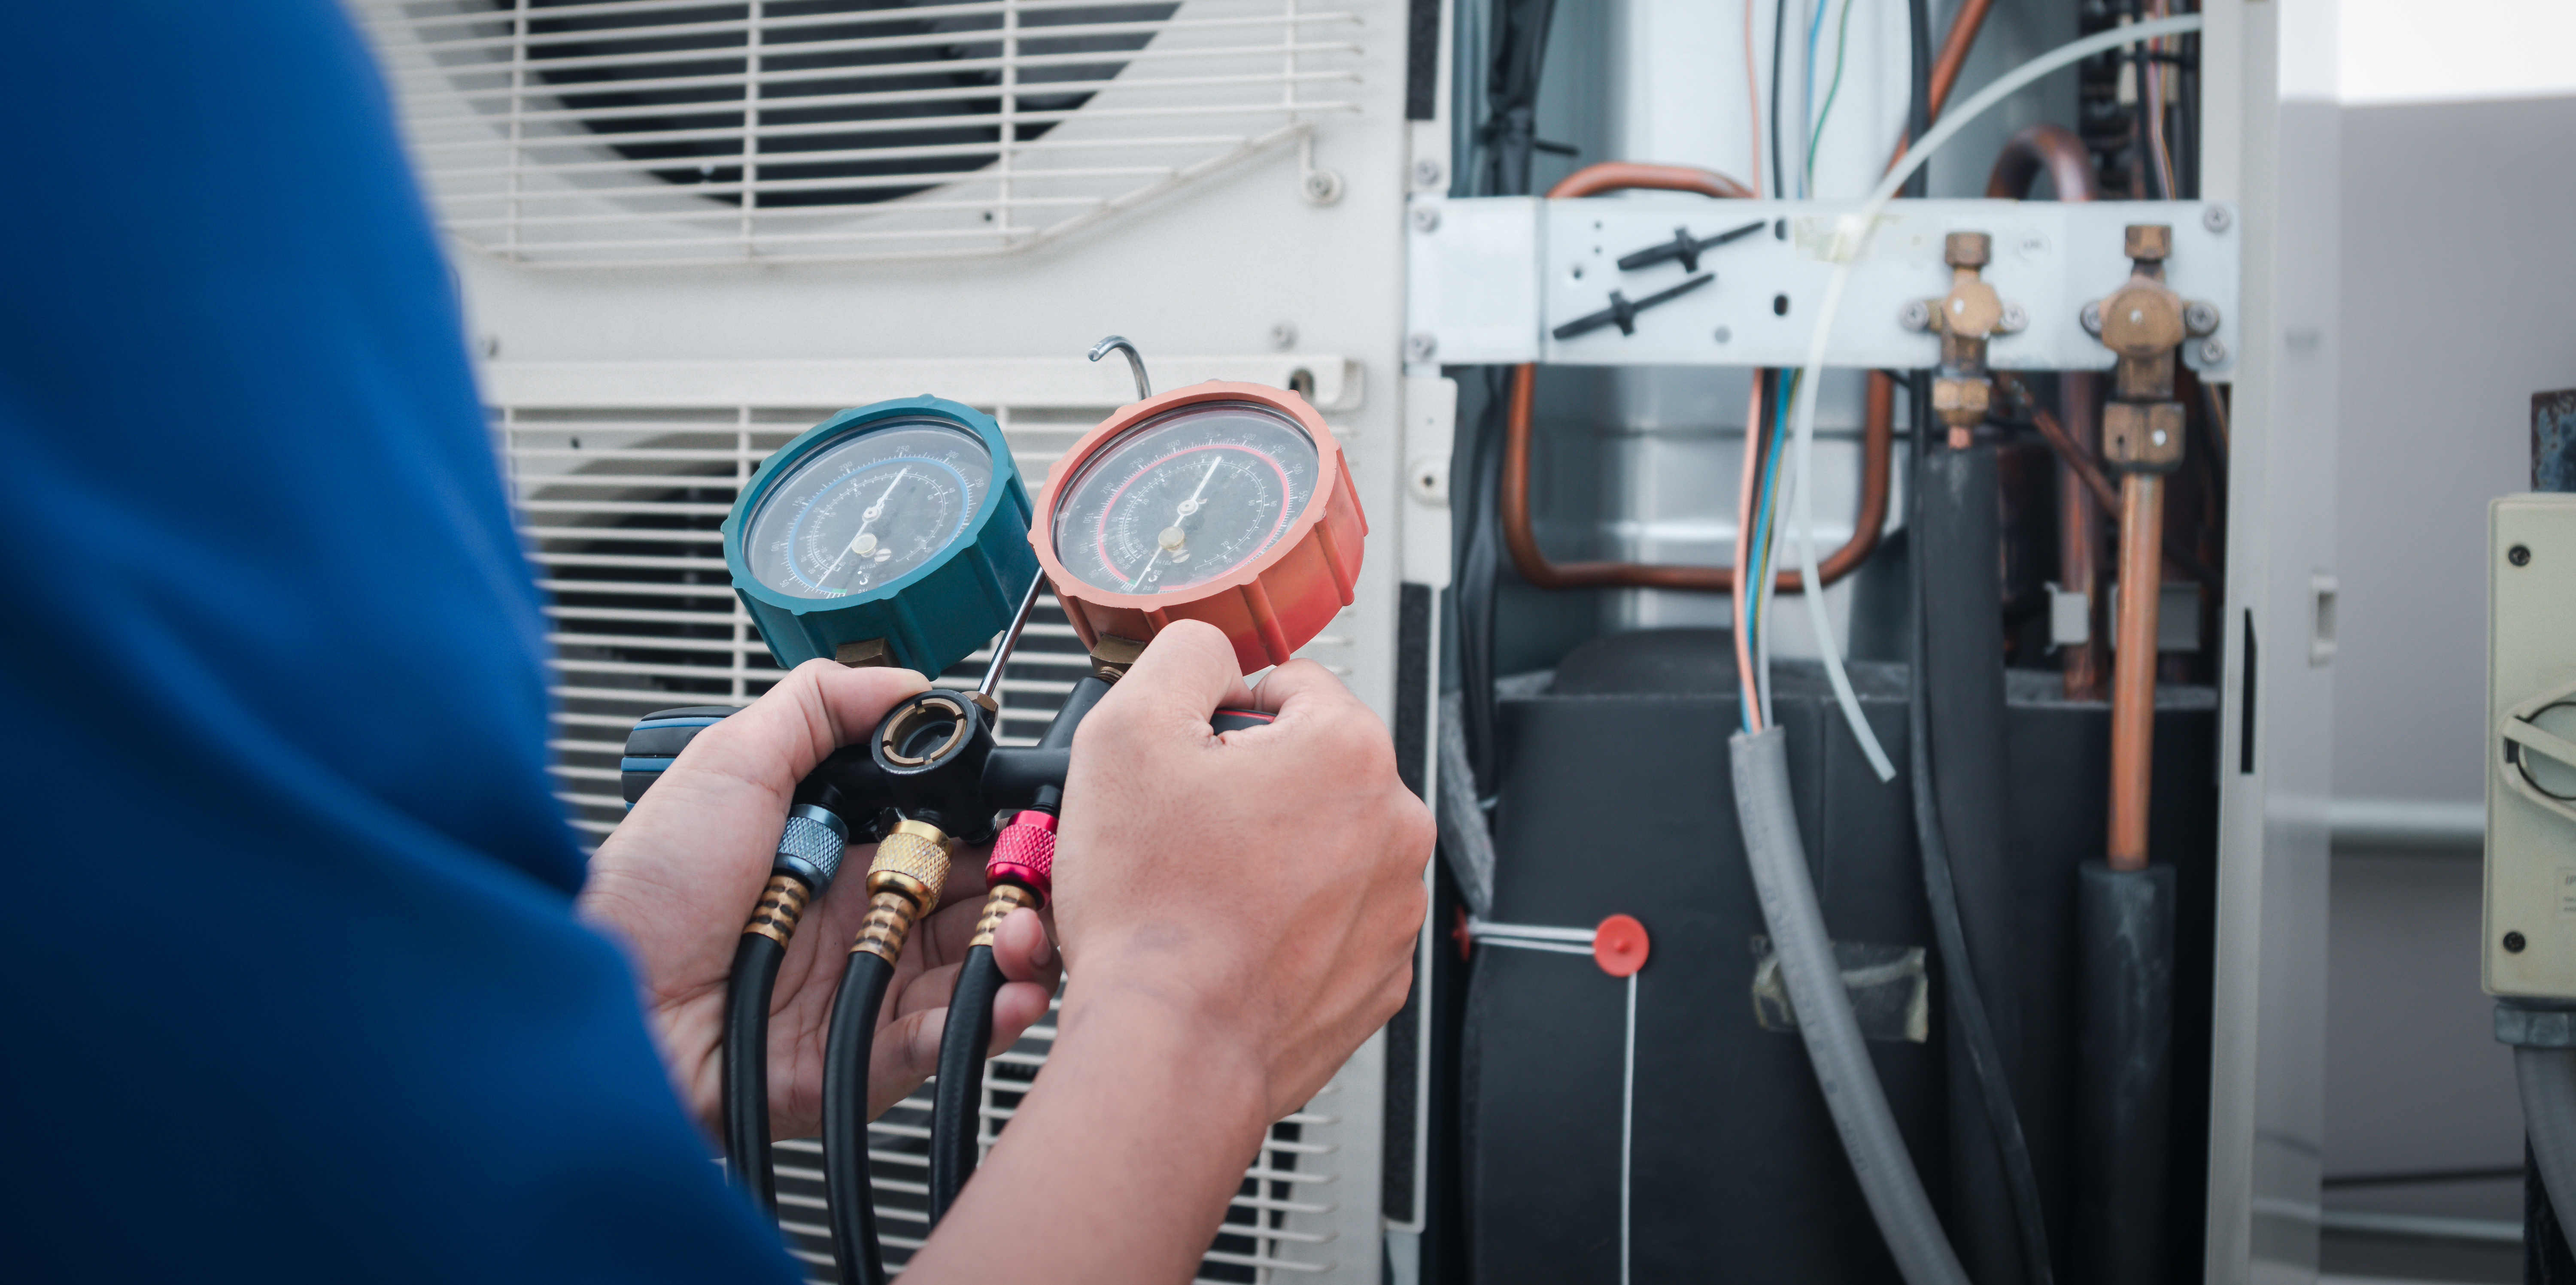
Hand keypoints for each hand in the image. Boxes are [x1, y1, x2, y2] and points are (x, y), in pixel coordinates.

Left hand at [576, 659, 1061, 1138]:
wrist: (597, 996)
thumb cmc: (644, 889)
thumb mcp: (726, 762)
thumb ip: (816, 707)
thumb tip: (909, 681)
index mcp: (838, 859)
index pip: (946, 839)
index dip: (994, 827)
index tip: (1028, 812)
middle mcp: (856, 925)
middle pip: (974, 906)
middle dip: (1022, 888)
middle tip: (1043, 874)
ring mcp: (861, 994)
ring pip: (973, 974)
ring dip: (1018, 950)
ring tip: (1029, 932)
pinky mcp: (857, 1061)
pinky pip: (939, 1043)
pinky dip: (985, 1020)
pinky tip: (1008, 992)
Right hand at [1054, 621, 1432, 1121]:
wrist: (1169, 1046)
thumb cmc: (1152, 908)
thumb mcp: (1127, 730)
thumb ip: (1182, 657)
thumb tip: (1210, 652)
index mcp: (1350, 750)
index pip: (1288, 686)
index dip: (1219, 715)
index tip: (1186, 758)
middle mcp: (1394, 826)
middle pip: (1308, 770)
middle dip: (1244, 789)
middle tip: (1179, 832)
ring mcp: (1393, 909)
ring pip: (1319, 848)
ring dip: (1264, 857)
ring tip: (1198, 891)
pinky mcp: (1377, 977)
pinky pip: (1326, 924)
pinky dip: (1282, 926)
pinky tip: (1227, 939)